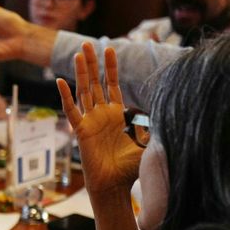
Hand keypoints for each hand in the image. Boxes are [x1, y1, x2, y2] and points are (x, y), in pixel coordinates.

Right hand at [57, 44, 142, 197]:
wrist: (116, 185)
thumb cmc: (131, 167)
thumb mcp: (149, 140)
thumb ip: (153, 123)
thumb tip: (169, 107)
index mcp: (118, 114)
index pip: (113, 85)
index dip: (111, 67)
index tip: (110, 48)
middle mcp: (102, 114)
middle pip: (95, 83)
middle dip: (93, 63)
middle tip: (88, 43)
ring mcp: (90, 121)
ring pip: (84, 91)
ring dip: (81, 73)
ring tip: (80, 54)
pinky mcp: (81, 130)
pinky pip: (71, 110)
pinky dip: (65, 96)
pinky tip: (60, 81)